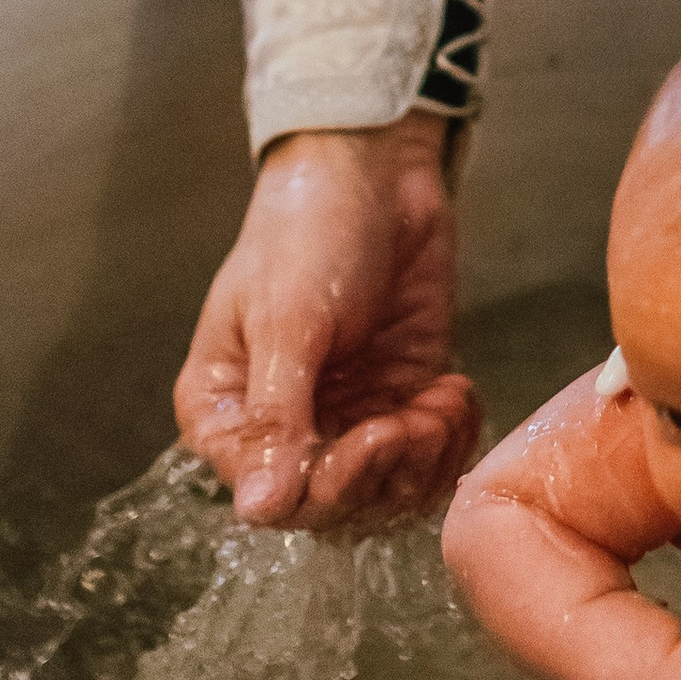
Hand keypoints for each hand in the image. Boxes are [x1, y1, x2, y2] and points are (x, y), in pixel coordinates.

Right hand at [174, 113, 480, 530]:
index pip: (270, 497)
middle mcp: (284, 428)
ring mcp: (347, 415)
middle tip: (410, 420)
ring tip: (439, 400)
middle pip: (333, 505)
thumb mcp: (285, 320)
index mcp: (225, 413)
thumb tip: (263, 508)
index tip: (370, 438)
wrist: (374, 170)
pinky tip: (455, 392)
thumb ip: (277, 416)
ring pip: (387, 491)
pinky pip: (429, 454)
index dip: (324, 487)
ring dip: (424, 458)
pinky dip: (452, 437)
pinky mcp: (401, 396)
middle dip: (382, 472)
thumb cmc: (306, 231)